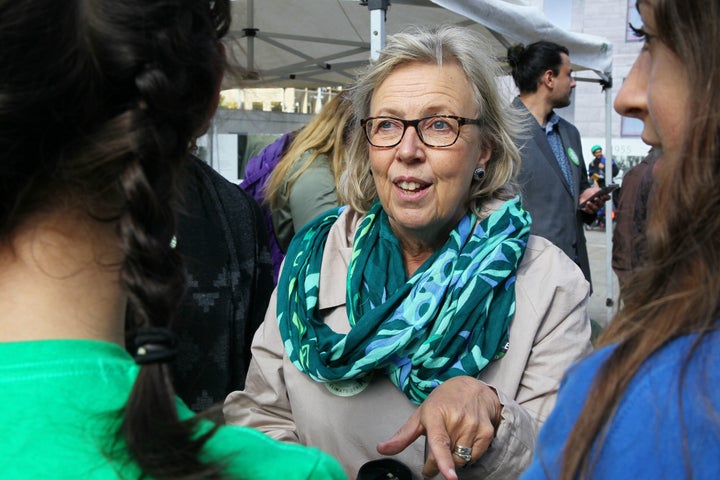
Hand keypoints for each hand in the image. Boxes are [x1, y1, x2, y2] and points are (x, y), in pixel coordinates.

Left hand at [376, 376, 501, 479]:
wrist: (472, 387)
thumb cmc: (443, 402)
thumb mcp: (420, 415)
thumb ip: (402, 436)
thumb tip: (381, 449)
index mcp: (436, 414)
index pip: (439, 441)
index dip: (443, 460)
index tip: (449, 476)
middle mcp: (456, 419)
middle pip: (447, 457)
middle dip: (436, 465)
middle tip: (431, 462)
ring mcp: (473, 425)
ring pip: (461, 459)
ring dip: (452, 461)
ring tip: (450, 443)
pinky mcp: (487, 432)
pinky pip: (474, 456)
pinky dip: (467, 456)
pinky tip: (463, 442)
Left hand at [578, 186, 608, 214]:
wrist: (583, 197)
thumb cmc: (590, 193)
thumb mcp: (592, 189)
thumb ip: (595, 190)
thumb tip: (595, 193)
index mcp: (603, 197)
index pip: (607, 197)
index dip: (606, 197)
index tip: (604, 195)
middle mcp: (601, 203)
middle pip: (601, 203)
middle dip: (598, 201)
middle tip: (595, 198)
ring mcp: (596, 208)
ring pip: (595, 208)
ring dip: (592, 205)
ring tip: (588, 202)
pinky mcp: (591, 211)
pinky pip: (590, 211)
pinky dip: (587, 209)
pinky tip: (585, 207)